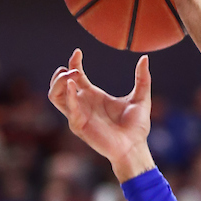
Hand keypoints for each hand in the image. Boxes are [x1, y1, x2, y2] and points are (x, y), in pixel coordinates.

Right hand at [48, 50, 154, 181]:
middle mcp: (83, 104)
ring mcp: (79, 115)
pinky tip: (73, 85)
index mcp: (93, 96)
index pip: (74, 76)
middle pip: (59, 85)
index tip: (78, 52)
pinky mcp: (79, 125)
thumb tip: (145, 58)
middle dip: (61, 73)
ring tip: (70, 76)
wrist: (135, 147)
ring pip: (54, 95)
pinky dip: (67, 95)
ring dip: (58, 82)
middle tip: (74, 70)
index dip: (73, 62)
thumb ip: (142, 78)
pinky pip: (66, 108)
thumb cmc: (136, 127)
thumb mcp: (141, 98)